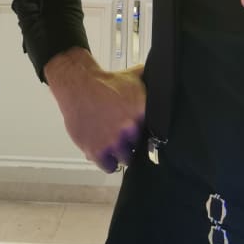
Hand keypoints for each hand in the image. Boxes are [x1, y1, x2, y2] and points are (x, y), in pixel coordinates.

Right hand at [44, 47, 145, 172]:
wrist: (79, 85)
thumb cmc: (105, 81)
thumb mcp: (133, 76)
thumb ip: (149, 81)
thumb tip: (164, 78)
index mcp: (142, 112)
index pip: (156, 134)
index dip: (149, 135)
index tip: (143, 134)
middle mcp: (129, 129)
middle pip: (140, 149)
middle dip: (133, 144)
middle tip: (126, 138)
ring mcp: (113, 142)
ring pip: (125, 159)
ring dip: (120, 154)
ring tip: (115, 146)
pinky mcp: (97, 151)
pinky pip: (109, 166)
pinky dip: (107, 162)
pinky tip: (105, 152)